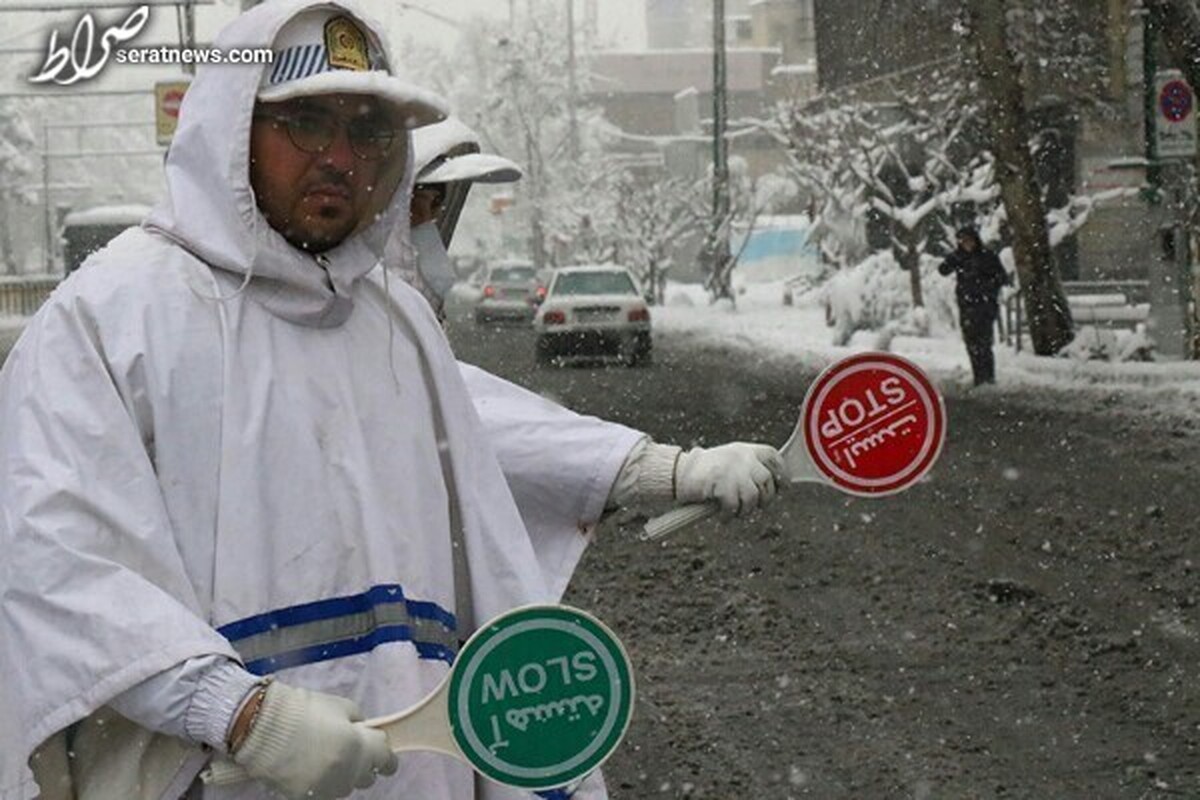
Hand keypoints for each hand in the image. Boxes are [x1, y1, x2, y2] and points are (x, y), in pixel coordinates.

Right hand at [232, 682, 397, 799]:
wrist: (263, 727)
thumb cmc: (305, 710)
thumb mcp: (342, 707)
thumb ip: (359, 723)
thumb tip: (364, 732)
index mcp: (362, 750)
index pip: (387, 762)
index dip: (385, 754)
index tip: (380, 749)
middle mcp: (348, 775)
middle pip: (367, 776)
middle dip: (363, 763)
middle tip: (350, 747)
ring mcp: (327, 788)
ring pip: (345, 786)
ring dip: (343, 773)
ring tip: (326, 754)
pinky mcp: (306, 797)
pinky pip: (324, 790)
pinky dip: (322, 780)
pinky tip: (310, 764)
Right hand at [675, 442, 784, 515]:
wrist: (680, 472)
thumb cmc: (705, 470)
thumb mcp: (730, 460)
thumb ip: (750, 468)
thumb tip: (774, 485)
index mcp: (744, 450)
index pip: (772, 456)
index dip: (781, 472)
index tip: (784, 485)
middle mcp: (742, 458)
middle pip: (766, 480)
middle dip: (764, 497)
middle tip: (754, 506)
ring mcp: (733, 471)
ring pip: (754, 497)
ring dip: (746, 509)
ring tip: (737, 511)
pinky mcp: (723, 485)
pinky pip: (735, 506)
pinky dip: (730, 514)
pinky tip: (724, 516)